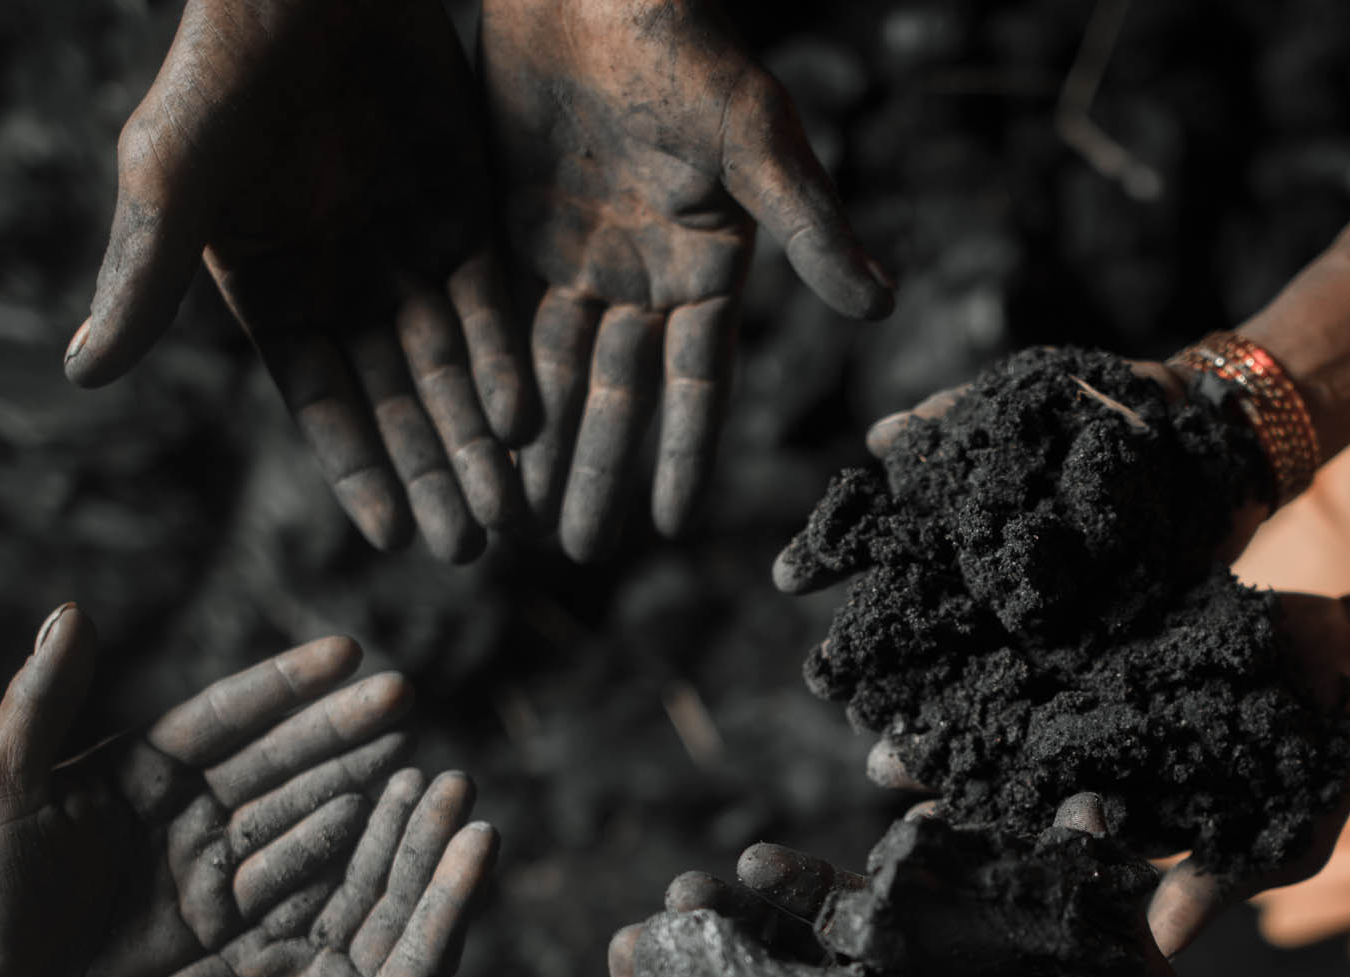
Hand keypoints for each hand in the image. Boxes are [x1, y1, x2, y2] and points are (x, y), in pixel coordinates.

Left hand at [0, 603, 412, 976]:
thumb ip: (43, 700)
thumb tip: (73, 609)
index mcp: (140, 765)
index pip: (227, 713)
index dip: (287, 684)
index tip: (348, 652)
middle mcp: (183, 806)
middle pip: (276, 758)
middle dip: (339, 729)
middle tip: (403, 698)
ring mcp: (202, 862)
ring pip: (290, 816)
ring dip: (348, 786)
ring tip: (409, 761)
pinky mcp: (211, 921)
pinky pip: (278, 884)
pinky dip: (324, 860)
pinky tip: (371, 833)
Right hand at [61, 768, 496, 976]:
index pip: (423, 956)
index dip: (454, 896)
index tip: (484, 833)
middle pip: (400, 911)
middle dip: (428, 846)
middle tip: (458, 781)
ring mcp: (304, 974)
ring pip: (357, 891)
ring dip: (388, 835)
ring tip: (415, 774)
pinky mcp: (257, 953)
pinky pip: (301, 887)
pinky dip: (324, 844)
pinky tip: (347, 793)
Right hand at [66, 0, 536, 563]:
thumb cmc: (219, 73)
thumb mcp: (172, 179)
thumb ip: (144, 280)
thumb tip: (80, 376)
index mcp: (274, 297)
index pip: (326, 408)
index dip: (361, 474)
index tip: (395, 541)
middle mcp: (345, 290)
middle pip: (400, 406)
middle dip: (436, 477)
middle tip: (473, 549)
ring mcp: (407, 254)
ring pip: (453, 370)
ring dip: (480, 439)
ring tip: (513, 510)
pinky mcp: (464, 216)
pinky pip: (491, 306)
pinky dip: (509, 360)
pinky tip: (532, 419)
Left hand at [477, 0, 893, 559]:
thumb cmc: (687, 44)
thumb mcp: (754, 135)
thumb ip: (809, 224)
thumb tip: (882, 306)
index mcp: (707, 267)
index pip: (696, 382)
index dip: (684, 454)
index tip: (669, 530)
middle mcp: (644, 277)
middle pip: (616, 394)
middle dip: (595, 471)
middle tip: (571, 554)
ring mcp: (577, 258)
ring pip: (550, 371)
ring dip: (535, 443)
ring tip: (511, 520)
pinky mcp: (512, 230)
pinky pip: (497, 323)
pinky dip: (486, 380)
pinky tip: (467, 435)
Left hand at [781, 351, 1349, 955]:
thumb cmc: (1320, 771)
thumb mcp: (1279, 838)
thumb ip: (1216, 884)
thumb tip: (1162, 943)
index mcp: (1118, 802)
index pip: (1033, 823)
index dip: (980, 826)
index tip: (922, 828)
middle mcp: (1096, 744)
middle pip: (1004, 753)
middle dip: (943, 756)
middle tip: (875, 757)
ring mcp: (1103, 682)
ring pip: (1017, 686)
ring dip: (957, 684)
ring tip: (888, 682)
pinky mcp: (1118, 626)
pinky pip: (1059, 620)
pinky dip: (1014, 610)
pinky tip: (955, 593)